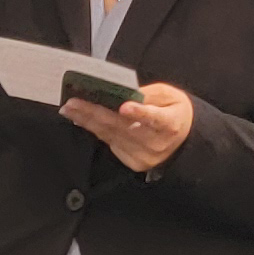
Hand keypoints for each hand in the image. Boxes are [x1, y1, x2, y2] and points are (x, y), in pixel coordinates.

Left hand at [61, 82, 194, 173]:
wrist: (184, 139)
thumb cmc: (174, 111)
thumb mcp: (170, 95)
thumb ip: (149, 93)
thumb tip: (126, 92)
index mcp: (170, 123)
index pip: (155, 118)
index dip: (139, 113)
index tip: (125, 107)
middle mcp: (157, 143)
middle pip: (123, 127)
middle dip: (95, 112)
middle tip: (73, 102)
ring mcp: (144, 156)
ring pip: (111, 136)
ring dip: (87, 121)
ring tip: (69, 109)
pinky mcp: (134, 162)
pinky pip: (110, 143)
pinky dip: (95, 130)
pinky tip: (81, 120)